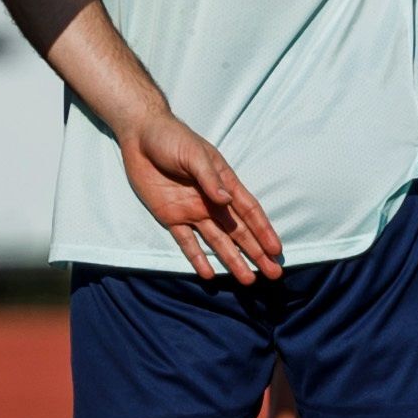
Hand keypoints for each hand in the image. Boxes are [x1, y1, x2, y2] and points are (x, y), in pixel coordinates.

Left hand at [121, 112, 282, 284]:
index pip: (249, 211)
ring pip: (217, 242)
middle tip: (273, 274)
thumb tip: (227, 202)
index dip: (263, 230)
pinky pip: (186, 242)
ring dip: (233, 260)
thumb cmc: (172, 139)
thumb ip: (209, 178)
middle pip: (239, 232)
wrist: (140, 136)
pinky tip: (209, 275)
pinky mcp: (170, 218)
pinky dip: (197, 258)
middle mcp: (212, 202)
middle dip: (256, 252)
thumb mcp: (194, 154)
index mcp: (224, 184)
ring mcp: (192, 212)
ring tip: (248, 281)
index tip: (276, 250)